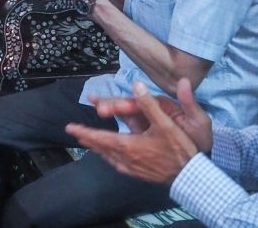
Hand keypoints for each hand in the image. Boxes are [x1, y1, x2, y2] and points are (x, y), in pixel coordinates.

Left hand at [65, 80, 204, 184]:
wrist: (192, 177)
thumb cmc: (180, 149)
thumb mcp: (166, 124)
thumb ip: (150, 104)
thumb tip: (137, 85)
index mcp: (129, 145)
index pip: (100, 137)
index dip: (85, 132)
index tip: (70, 128)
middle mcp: (126, 158)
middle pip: (101, 147)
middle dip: (87, 138)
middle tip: (74, 132)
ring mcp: (132, 168)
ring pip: (108, 156)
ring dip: (96, 147)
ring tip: (87, 141)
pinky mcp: (139, 174)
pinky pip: (117, 164)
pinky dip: (108, 156)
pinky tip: (109, 156)